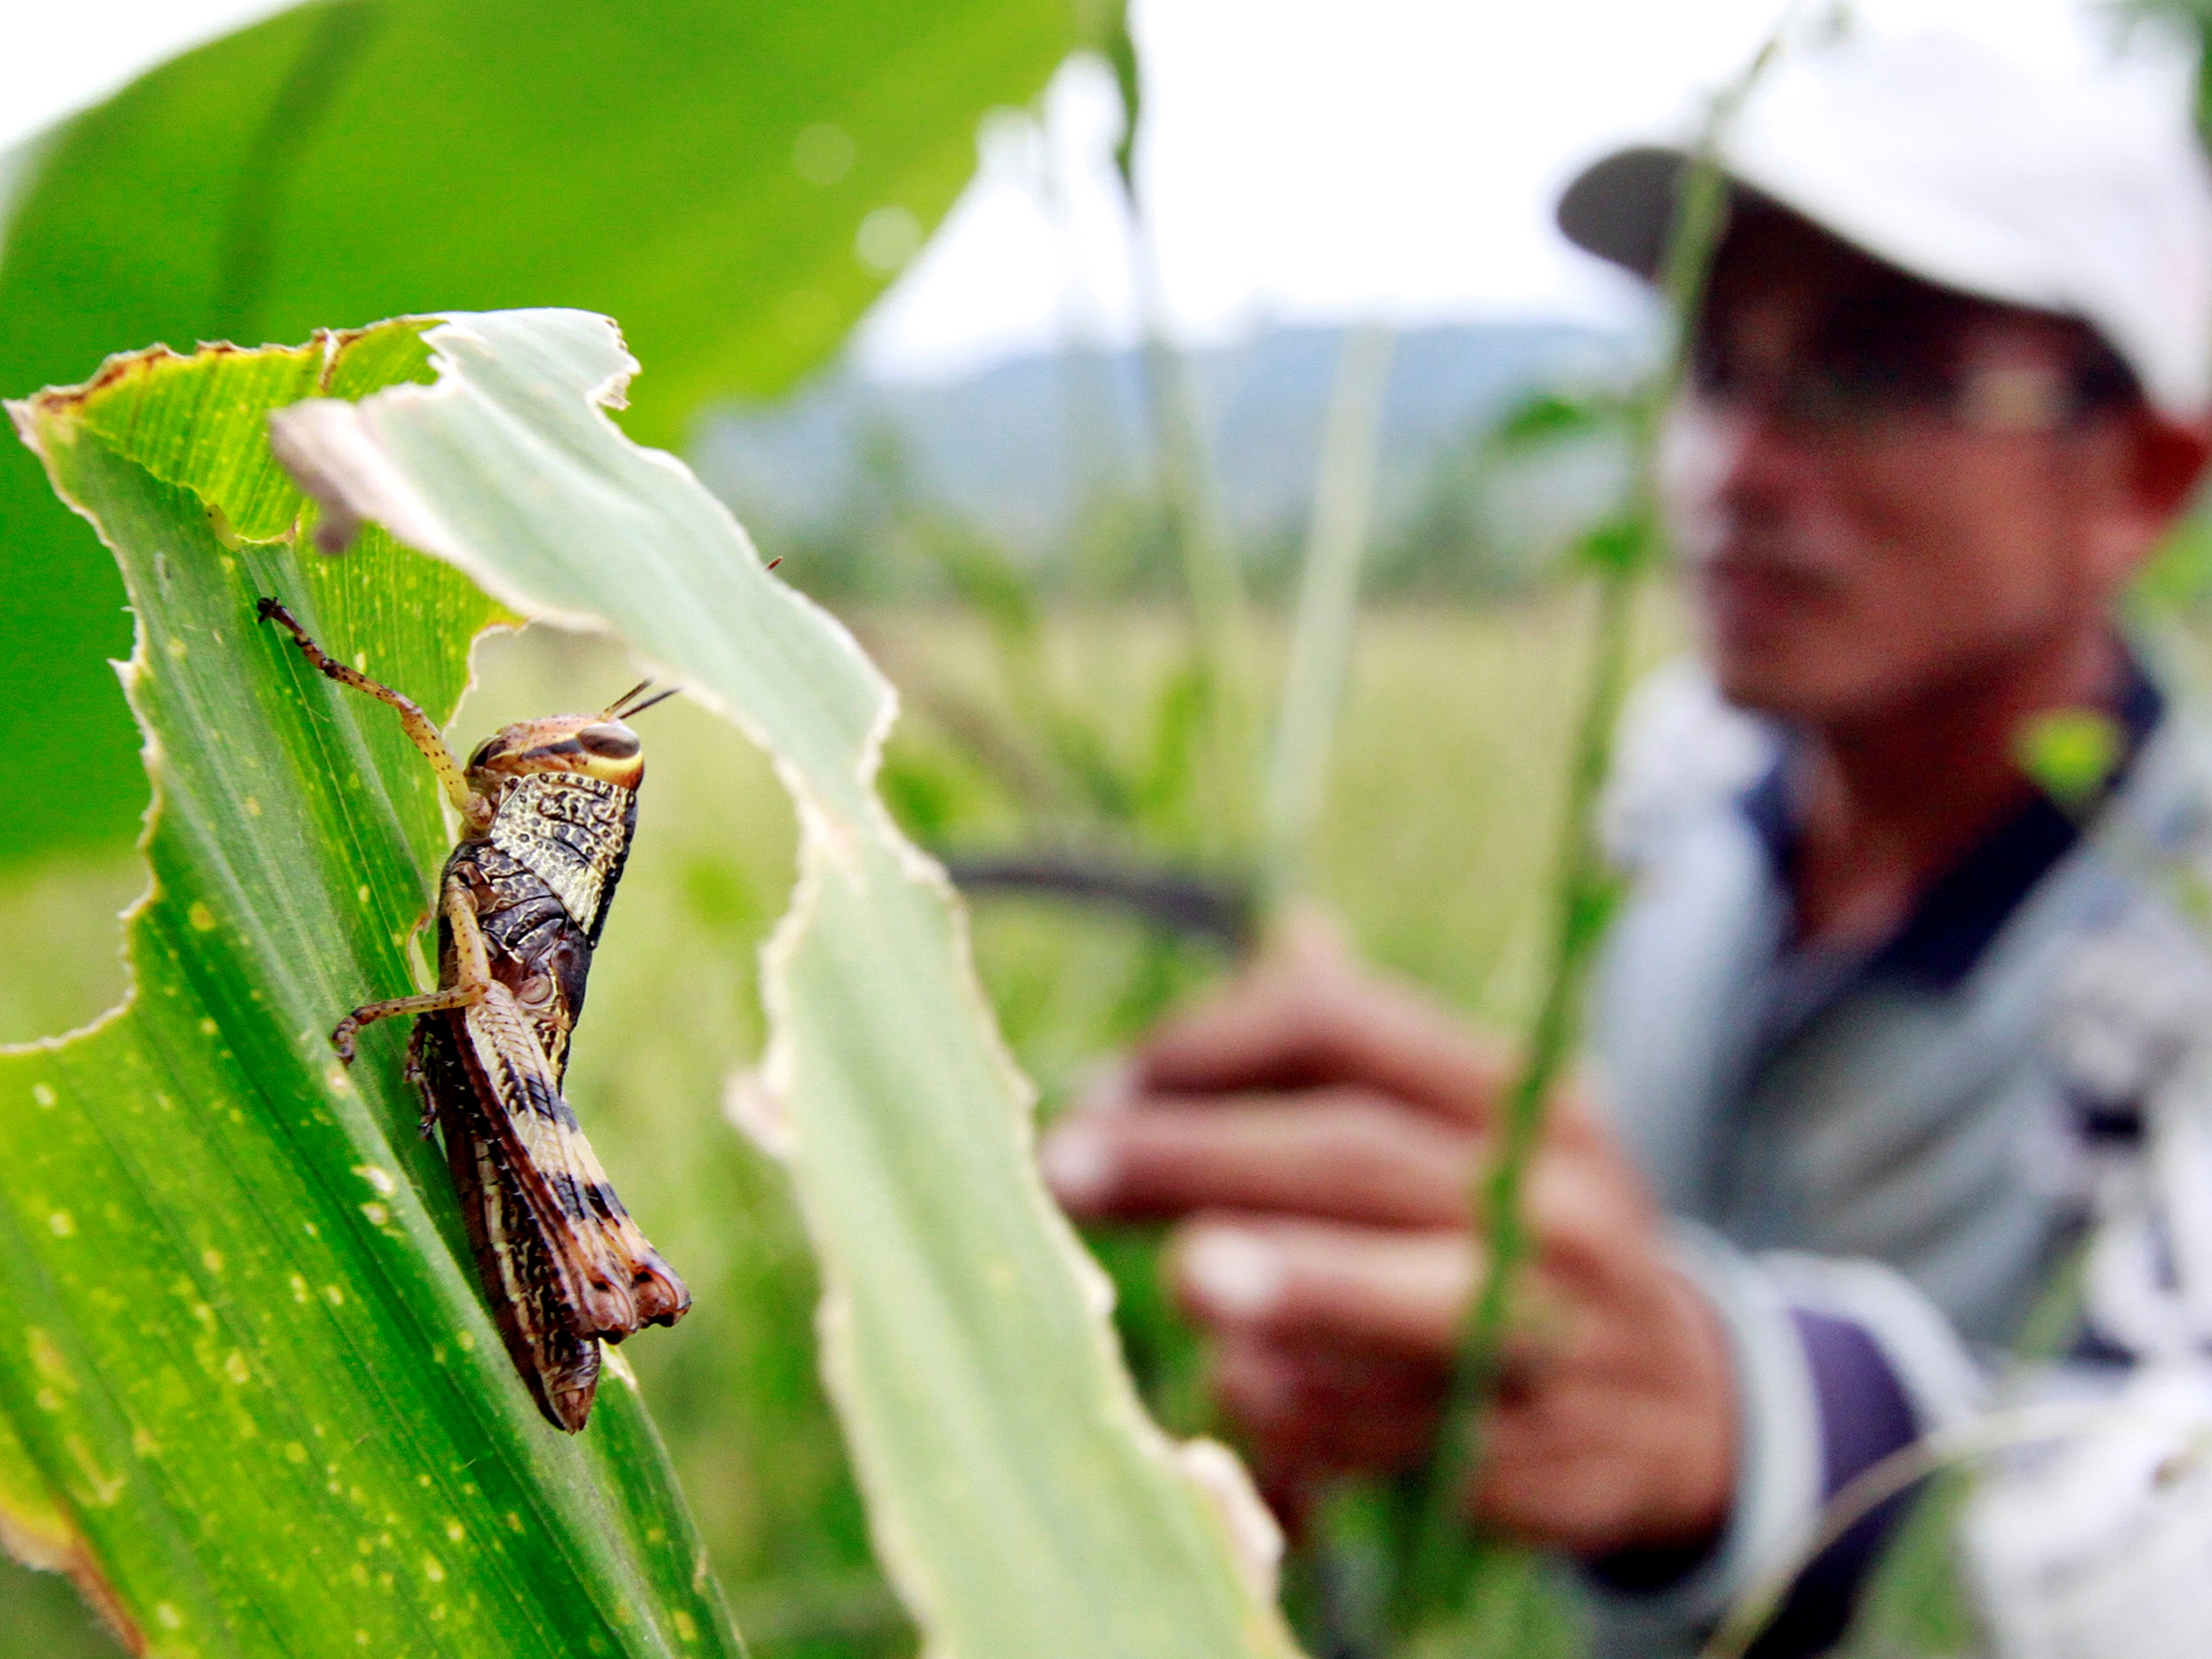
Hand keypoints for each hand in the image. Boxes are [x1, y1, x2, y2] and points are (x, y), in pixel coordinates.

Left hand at [1040, 919, 1736, 1556]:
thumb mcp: (1489, 1125)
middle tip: (1066, 1169)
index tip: (1109, 1084)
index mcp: (1524, 1096)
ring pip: (1408, 1301)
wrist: (1686, 1407)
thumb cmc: (1526, 1231)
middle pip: (1358, 1156)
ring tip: (1186, 1278)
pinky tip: (1232, 1387)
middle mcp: (1550, 1201)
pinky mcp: (1529, 1457)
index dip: (1214, 1043)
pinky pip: (1395, 1431)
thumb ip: (1380, 1046)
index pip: (1350, 1027)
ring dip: (1293, 1285)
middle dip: (1201, 1156)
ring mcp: (1551, 1332)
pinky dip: (1303, 1410)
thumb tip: (1290, 929)